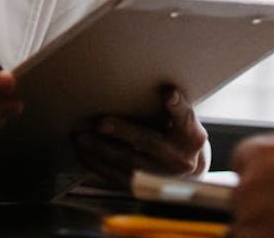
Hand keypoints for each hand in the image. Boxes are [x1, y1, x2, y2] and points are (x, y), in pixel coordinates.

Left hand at [73, 87, 208, 187]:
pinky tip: (83, 153)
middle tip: (102, 123)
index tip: (168, 93)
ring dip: (101, 150)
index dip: (177, 106)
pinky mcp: (144, 188)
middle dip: (124, 132)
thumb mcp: (182, 123)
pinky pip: (117, 177)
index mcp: (192, 137)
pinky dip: (97, 165)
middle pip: (150, 142)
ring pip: (129, 164)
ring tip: (82, 138)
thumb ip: (167, 111)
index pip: (185, 118)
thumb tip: (132, 85)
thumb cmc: (179, 137)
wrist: (188, 176)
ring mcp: (161, 176)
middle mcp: (180, 158)